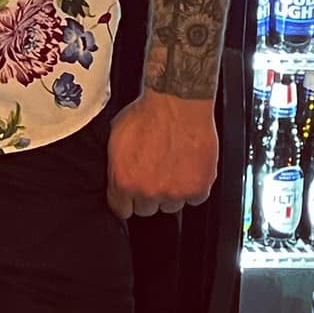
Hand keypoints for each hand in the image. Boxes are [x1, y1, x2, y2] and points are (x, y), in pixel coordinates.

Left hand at [107, 88, 218, 219]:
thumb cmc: (147, 113)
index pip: (121, 209)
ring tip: (171, 164)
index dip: (125, 199)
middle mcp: (148, 191)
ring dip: (171, 191)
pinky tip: (187, 166)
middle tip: (153, 171)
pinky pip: (194, 199)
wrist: (177, 102)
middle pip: (146, 208)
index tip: (130, 194)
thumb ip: (115, 165)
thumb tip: (115, 177)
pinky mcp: (198, 190)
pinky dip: (192, 187)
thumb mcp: (116, 136)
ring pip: (170, 205)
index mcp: (124, 181)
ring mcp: (174, 193)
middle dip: (148, 193)